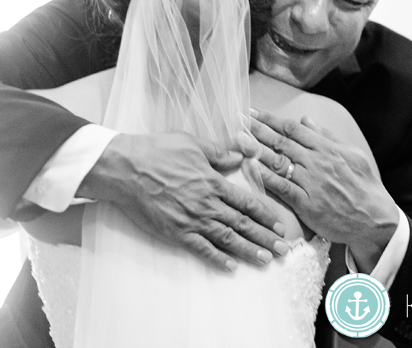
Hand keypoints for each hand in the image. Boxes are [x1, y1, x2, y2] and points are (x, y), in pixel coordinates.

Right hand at [79, 131, 289, 270]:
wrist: (128, 169)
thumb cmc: (159, 151)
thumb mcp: (193, 143)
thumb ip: (219, 153)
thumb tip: (240, 156)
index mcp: (213, 181)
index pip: (246, 201)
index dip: (265, 214)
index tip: (280, 224)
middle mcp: (207, 203)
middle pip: (242, 223)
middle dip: (264, 237)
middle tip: (283, 249)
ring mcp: (192, 220)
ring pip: (226, 238)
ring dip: (248, 250)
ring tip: (266, 260)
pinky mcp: (176, 232)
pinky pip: (200, 249)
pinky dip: (217, 258)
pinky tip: (230, 267)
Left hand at [249, 110, 398, 270]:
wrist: (373, 217)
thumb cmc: (363, 184)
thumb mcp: (351, 152)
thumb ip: (327, 135)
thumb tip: (305, 120)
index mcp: (326, 147)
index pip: (292, 128)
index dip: (271, 119)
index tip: (254, 112)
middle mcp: (316, 161)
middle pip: (281, 141)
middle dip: (258, 129)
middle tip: (238, 119)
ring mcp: (310, 182)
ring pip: (278, 161)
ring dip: (256, 149)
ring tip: (239, 139)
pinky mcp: (307, 204)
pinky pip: (282, 187)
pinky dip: (266, 177)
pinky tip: (252, 169)